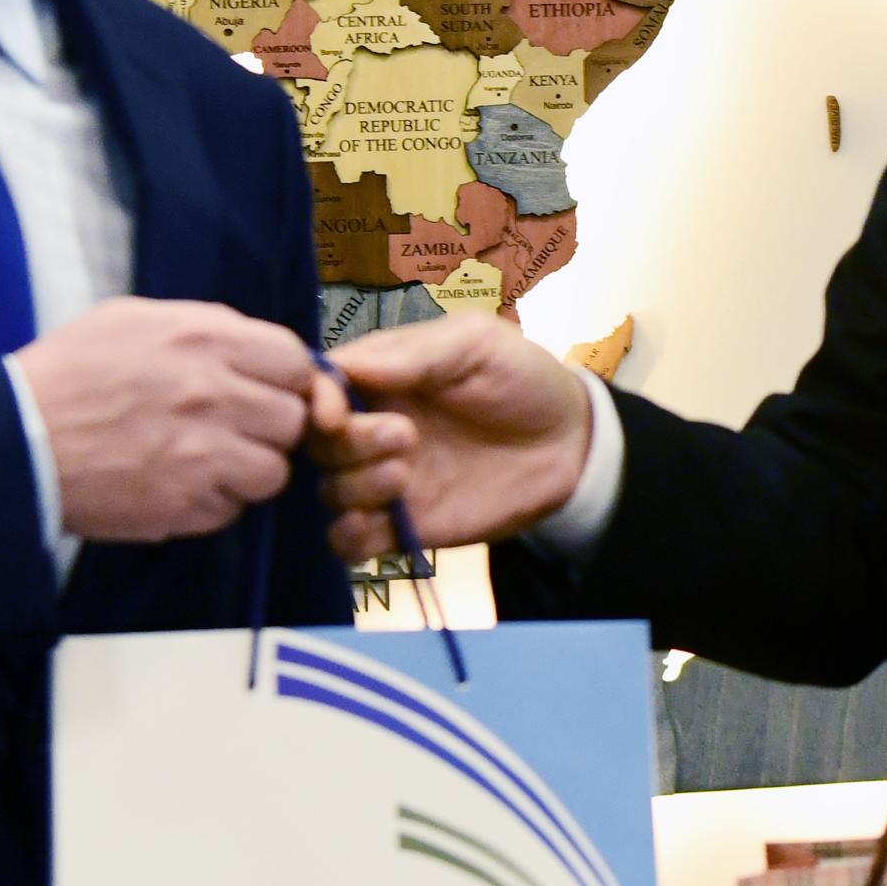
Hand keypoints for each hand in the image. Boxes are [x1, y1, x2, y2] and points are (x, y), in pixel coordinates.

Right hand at [14, 297, 336, 542]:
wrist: (14, 439)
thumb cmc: (67, 374)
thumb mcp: (132, 319)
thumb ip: (203, 327)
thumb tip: (251, 348)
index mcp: (204, 339)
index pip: (295, 361)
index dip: (287, 379)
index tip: (268, 389)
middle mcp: (213, 394)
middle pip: (293, 420)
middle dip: (270, 426)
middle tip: (237, 428)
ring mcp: (202, 455)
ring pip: (274, 472)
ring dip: (249, 469)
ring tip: (209, 461)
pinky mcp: (183, 505)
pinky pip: (232, 510)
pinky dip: (214, 503)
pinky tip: (179, 485)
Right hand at [322, 314, 591, 559]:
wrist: (570, 443)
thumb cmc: (522, 378)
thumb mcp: (475, 342)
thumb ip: (413, 352)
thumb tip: (343, 366)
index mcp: (380, 377)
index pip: (320, 386)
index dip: (315, 399)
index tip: (334, 412)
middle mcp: (371, 427)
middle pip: (318, 442)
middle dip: (350, 443)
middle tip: (406, 437)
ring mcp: (385, 479)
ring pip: (331, 490)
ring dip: (356, 487)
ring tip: (406, 476)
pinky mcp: (402, 525)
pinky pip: (350, 542)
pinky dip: (348, 538)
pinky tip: (374, 525)